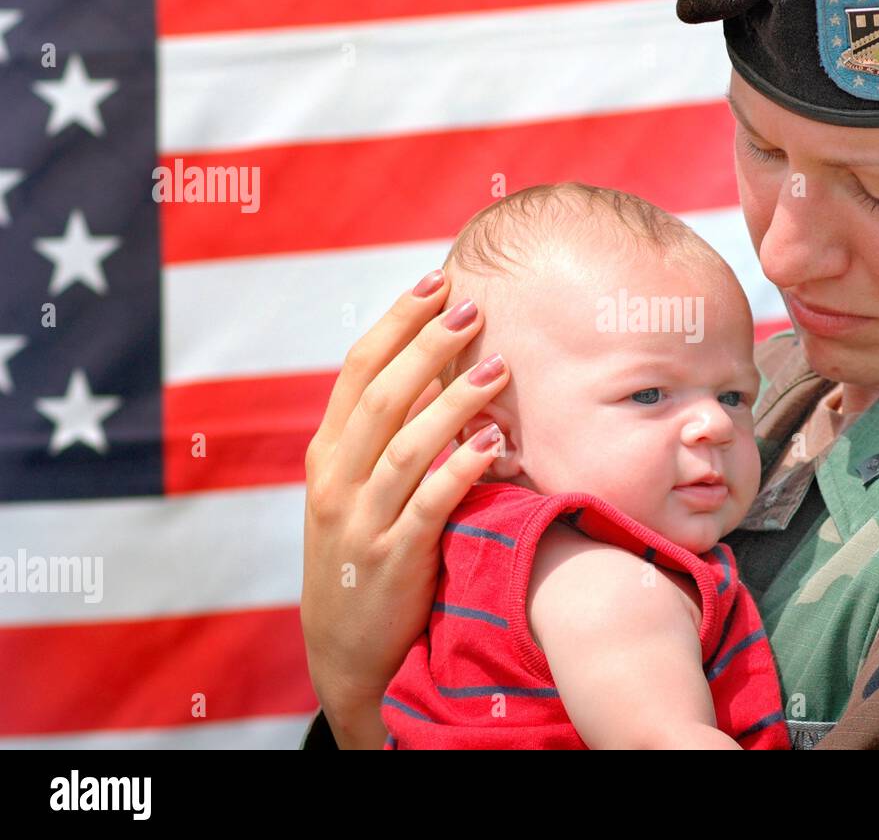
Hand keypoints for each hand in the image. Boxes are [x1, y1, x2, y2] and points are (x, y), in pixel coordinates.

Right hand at [300, 270, 508, 747]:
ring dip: (454, 402)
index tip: (436, 281)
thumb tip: (437, 368)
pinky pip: (430, 505)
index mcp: (328, 452)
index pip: (358, 370)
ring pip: (407, 445)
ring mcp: (362, 520)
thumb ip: (384, 434)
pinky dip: (461, 470)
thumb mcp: (357, 488)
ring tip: (498, 365)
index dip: (397, 321)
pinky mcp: (394, 559)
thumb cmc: (363, 553)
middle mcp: (338, 479)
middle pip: (382, 396)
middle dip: (427, 346)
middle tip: (473, 306)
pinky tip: (496, 443)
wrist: (344, 649)